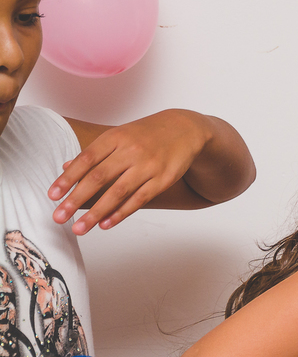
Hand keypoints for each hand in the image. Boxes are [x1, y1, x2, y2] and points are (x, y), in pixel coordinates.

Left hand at [51, 110, 207, 233]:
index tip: (52, 196)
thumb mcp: (119, 135)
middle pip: (99, 178)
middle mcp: (131, 151)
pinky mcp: (163, 179)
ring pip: (118, 192)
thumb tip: (66, 167)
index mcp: (116, 138)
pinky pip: (139, 199)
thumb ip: (94, 152)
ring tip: (80, 229)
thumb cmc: (147, 133)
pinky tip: (106, 224)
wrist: (185, 128)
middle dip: (76, 199)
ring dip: (97, 213)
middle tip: (59, 217)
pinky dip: (121, 213)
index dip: (68, 179)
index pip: (86, 160)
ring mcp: (149, 166)